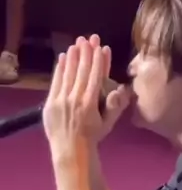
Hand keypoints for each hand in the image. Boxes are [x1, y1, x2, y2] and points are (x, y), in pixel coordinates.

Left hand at [43, 35, 130, 157]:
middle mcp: (75, 99)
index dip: (99, 61)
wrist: (70, 151)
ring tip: (76, 43)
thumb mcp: (108, 123)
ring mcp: (61, 100)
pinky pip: (56, 81)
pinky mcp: (50, 102)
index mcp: (90, 104)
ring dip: (73, 57)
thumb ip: (116, 106)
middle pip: (82, 71)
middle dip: (86, 53)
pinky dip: (59, 68)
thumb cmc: (92, 137)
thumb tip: (123, 90)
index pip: (95, 77)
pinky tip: (62, 57)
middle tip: (89, 38)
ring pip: (68, 74)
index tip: (102, 48)